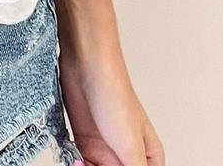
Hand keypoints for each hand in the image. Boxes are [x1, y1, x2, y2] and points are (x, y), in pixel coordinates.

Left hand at [58, 48, 164, 165]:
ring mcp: (104, 149)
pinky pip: (81, 165)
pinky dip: (76, 165)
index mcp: (149, 159)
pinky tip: (74, 161)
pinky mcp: (84, 142)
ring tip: (80, 164)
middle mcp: (127, 155)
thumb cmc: (115, 96)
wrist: (86, 67)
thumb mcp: (131, 147)